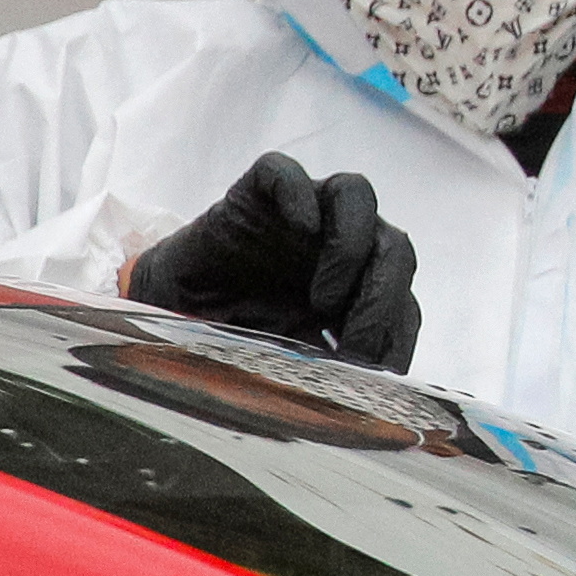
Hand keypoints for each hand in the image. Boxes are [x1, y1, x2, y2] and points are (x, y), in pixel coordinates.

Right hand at [125, 153, 421, 370]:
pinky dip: (297, 194)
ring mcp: (304, 212)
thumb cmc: (241, 338)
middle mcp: (343, 241)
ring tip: (325, 300)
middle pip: (393, 246)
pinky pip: (283, 174)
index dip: (396, 334)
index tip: (376, 375)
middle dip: (382, 299)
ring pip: (355, 195)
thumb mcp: (296, 360)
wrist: (173, 315)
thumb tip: (382, 401)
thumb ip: (337, 366)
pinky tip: (299, 226)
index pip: (402, 299)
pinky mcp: (257, 193)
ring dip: (352, 246)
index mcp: (361, 283)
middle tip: (354, 344)